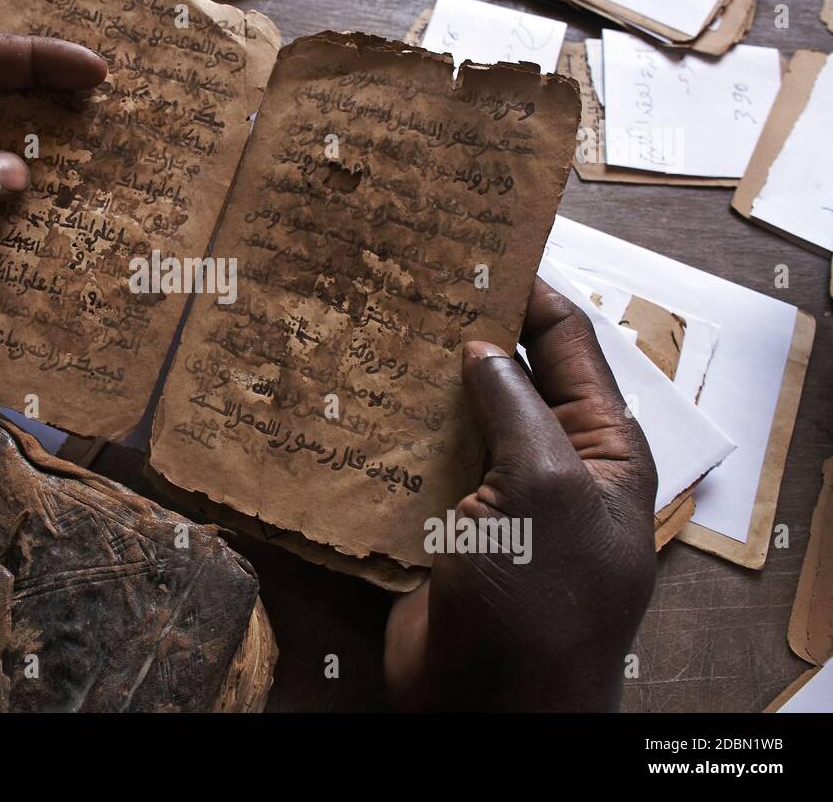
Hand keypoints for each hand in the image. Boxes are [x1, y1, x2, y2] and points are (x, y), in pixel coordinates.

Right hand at [384, 278, 657, 710]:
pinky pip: (419, 461)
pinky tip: (353, 397)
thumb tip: (484, 346)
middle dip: (465, 331)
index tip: (483, 247)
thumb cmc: (540, 601)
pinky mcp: (444, 521)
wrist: (489, 706)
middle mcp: (550, 463)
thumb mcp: (545, 490)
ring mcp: (495, 494)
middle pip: (508, 376)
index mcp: (600, 449)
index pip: (568, 346)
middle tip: (411, 280)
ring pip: (456, 416)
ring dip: (420, 380)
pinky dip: (390, 430)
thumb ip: (515, 409)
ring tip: (373, 326)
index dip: (530, 292)